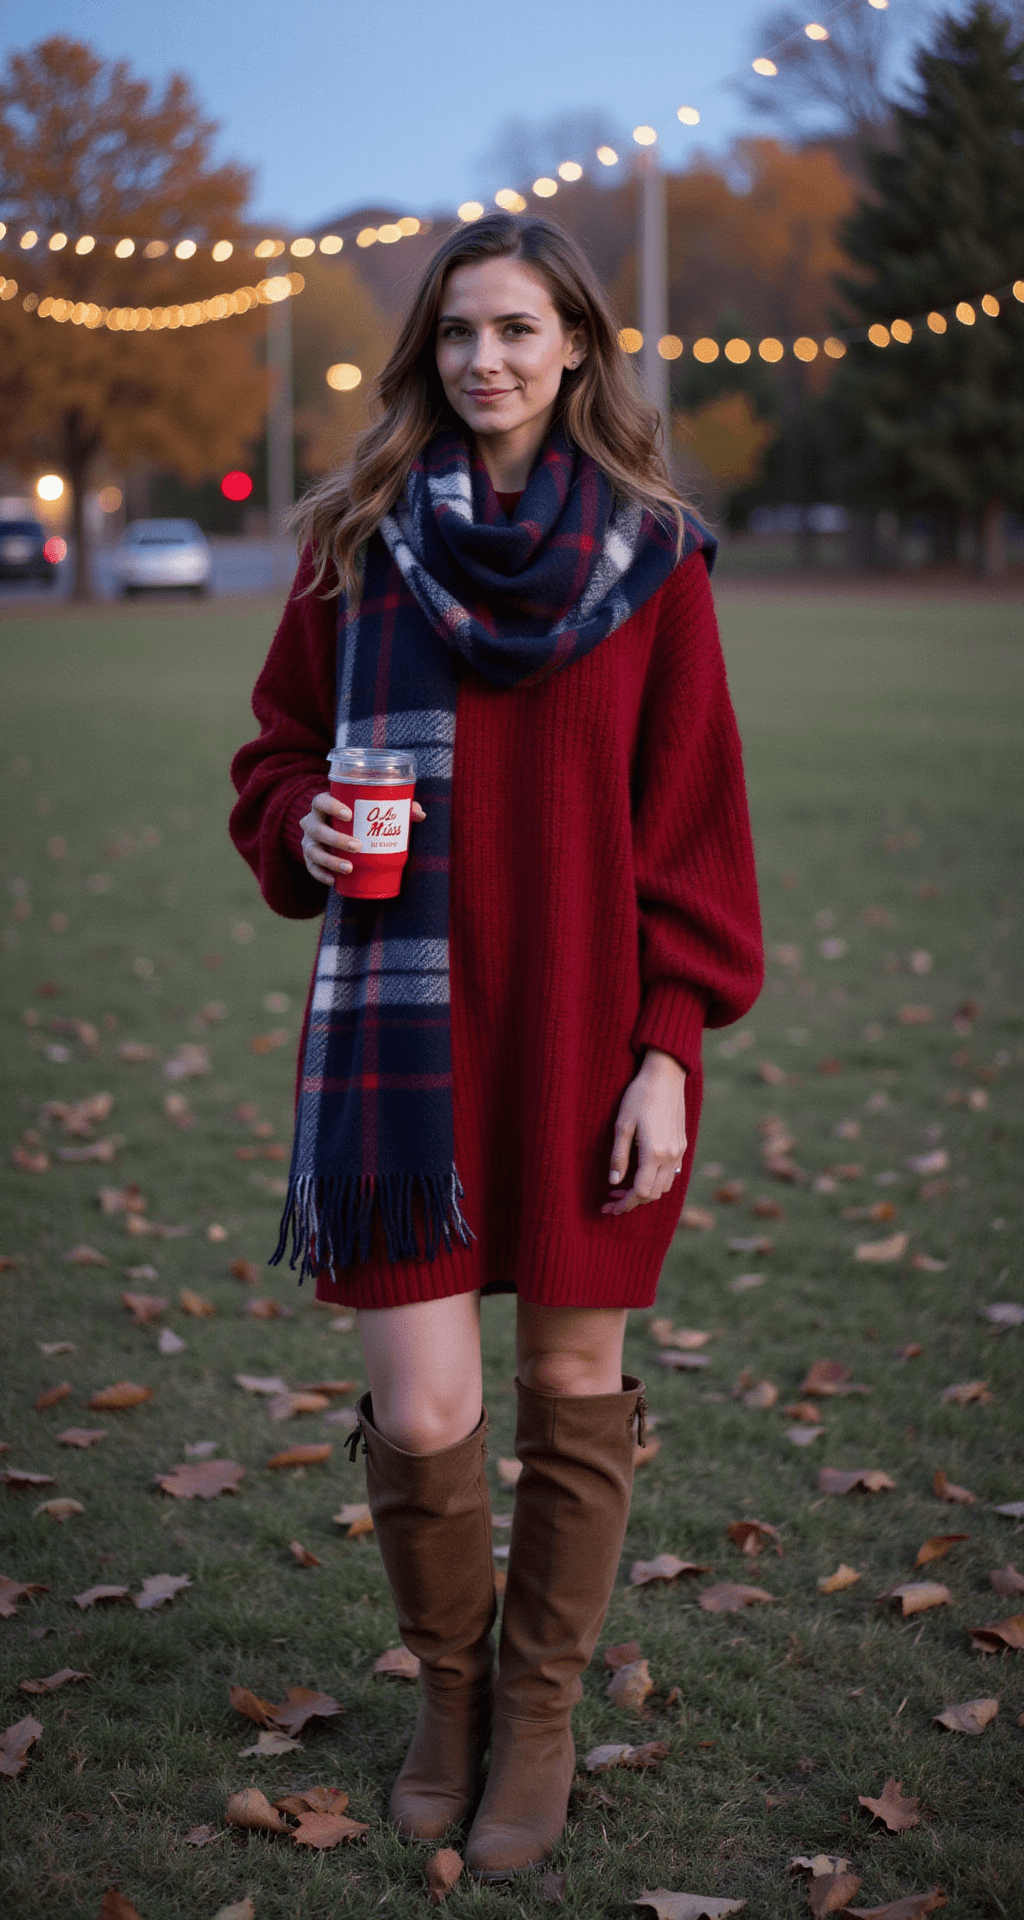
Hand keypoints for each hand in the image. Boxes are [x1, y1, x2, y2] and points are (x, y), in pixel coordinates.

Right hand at [300, 790, 425, 886]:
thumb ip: (397, 809)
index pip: (321, 801)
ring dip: (330, 860)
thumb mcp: (372, 811)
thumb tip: (420, 814)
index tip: (349, 814)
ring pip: (313, 851)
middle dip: (336, 838)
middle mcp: (312, 823)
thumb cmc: (357, 819)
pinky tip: (334, 881)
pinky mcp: (310, 860)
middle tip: (357, 846)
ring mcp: (308, 842)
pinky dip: (321, 875)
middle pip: (316, 828)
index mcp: (324, 806)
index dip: (331, 806)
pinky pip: (312, 869)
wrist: (334, 833)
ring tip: (349, 868)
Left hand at [602, 1048, 686, 1215]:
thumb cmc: (639, 1096)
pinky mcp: (682, 1145)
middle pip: (653, 1194)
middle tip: (611, 1199)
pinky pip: (671, 1174)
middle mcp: (670, 1156)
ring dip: (645, 1192)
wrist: (666, 1075)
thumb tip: (614, 1182)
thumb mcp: (622, 1125)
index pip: (640, 1192)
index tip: (608, 1207)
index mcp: (654, 1153)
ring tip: (624, 1188)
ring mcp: (679, 1151)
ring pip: (664, 1186)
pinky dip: (656, 1181)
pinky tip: (641, 1174)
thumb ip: (618, 1156)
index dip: (624, 1204)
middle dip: (632, 1201)